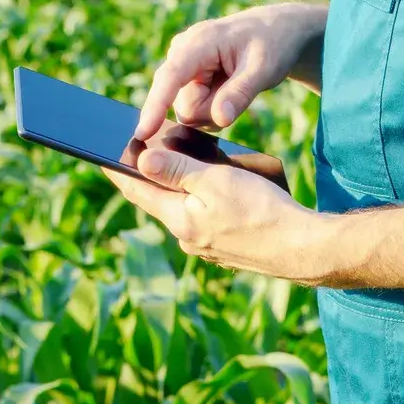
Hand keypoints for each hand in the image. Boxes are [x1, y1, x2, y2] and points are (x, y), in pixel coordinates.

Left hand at [104, 147, 326, 281]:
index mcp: (179, 220)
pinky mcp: (226, 248)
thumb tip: (141, 160)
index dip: (119, 171)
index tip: (100, 155)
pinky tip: (209, 190)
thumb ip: (176, 170)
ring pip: (182, 210)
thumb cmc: (261, 211)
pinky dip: (199, 202)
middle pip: (158, 201)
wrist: (303, 248)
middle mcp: (187, 237)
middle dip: (148, 178)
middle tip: (135, 155)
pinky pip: (203, 219)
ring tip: (173, 166)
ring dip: (176, 189)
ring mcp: (206, 246)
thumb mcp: (215, 181)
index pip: (137, 191)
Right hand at [134, 3, 322, 140]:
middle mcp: (181, 54)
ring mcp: (181, 67)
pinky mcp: (185, 79)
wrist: (275, 32)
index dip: (155, 106)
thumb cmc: (272, 44)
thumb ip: (240, 93)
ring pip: (189, 112)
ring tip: (235, 87)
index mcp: (198, 43)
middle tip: (241, 91)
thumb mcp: (265, 68)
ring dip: (214, 110)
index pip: (170, 77)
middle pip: (185, 107)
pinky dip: (213, 108)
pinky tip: (226, 90)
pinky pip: (193, 109)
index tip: (142, 133)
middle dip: (212, 111)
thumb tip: (219, 120)